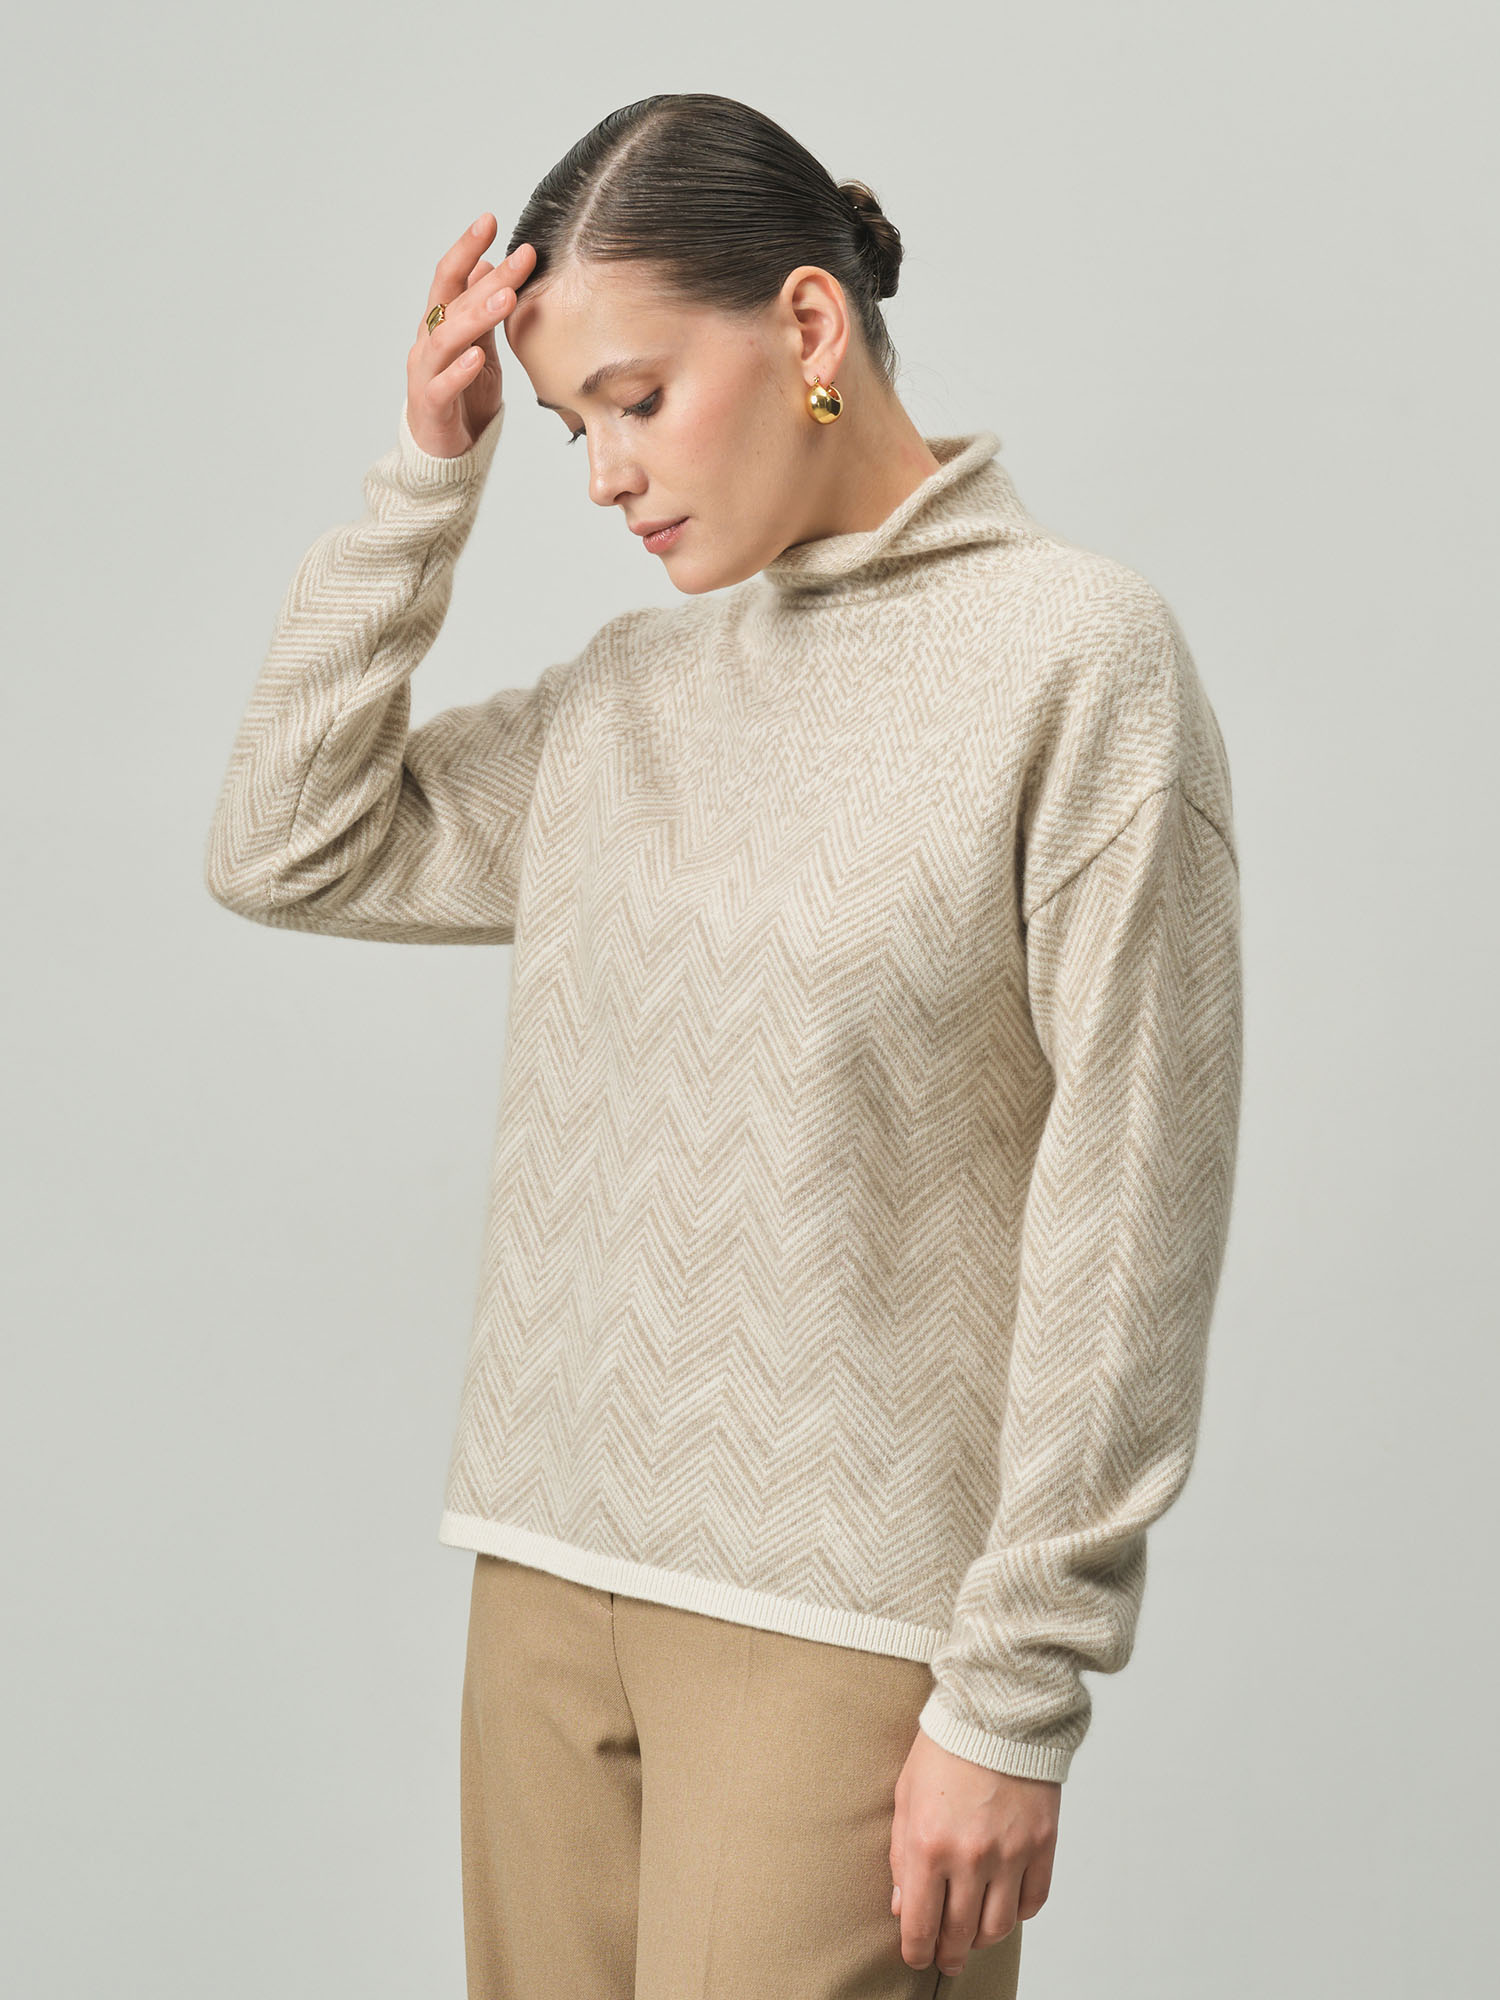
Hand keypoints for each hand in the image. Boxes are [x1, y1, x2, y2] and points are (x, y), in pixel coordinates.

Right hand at [404, 215, 536, 458]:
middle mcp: (428, 343)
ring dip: (476, 315)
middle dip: (488, 277)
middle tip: (522, 256)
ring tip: (506, 298)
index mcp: (441, 324)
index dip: (468, 248)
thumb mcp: (479, 347)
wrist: (445, 453)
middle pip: (453, 301)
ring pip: (446, 339)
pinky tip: (477, 356)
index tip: (491, 220)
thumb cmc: (464, 398)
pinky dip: (459, 370)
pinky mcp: (431, 407)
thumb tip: (491, 266)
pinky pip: (443, 386)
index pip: (450, 277)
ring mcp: (426, 374)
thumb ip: (481, 311)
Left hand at [889, 1725, 1059, 1976]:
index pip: (920, 1924)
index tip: (916, 1956)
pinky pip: (1033, 1901)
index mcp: (927, 1845)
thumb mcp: (905, 1795)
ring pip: (998, 1927)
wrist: (996, 1708)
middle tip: (945, 1959)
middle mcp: (969, 1857)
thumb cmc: (944, 1746)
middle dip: (948, 1954)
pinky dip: (1019, 1912)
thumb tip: (902, 1906)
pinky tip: (1005, 1905)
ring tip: (973, 1937)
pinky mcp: (1042, 1844)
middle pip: (959, 1934)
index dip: (916, 1951)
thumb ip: (900, 1855)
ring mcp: (1010, 1853)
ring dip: (982, 1940)